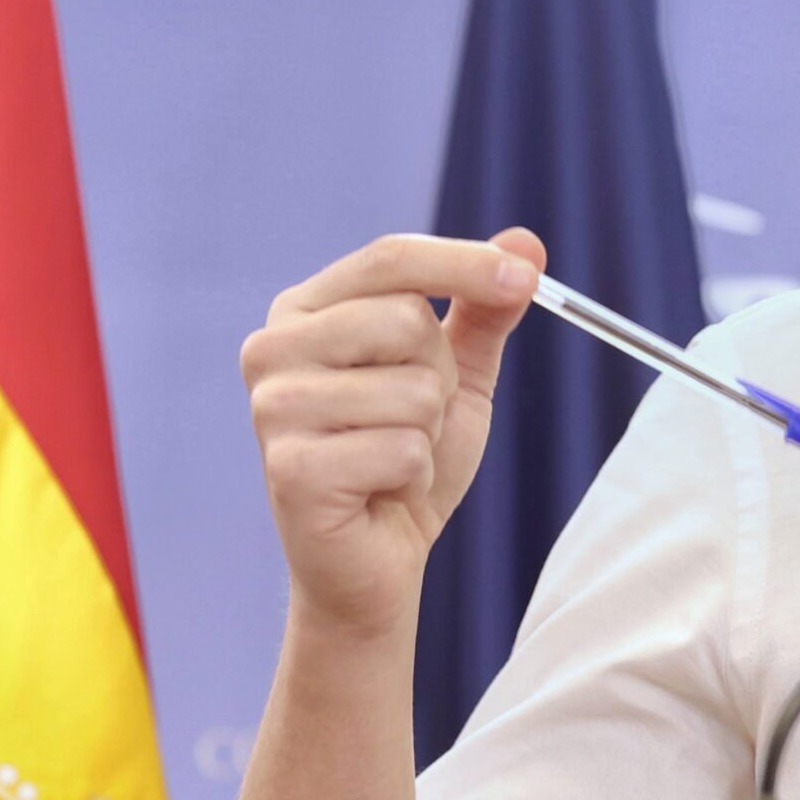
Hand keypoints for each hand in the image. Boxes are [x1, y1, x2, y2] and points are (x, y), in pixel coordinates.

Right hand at [240, 229, 544, 639]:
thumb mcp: (459, 373)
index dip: (465, 263)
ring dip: (428, 432)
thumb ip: (485, 309)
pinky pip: (403, 449)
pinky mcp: (290, 470)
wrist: (378, 558)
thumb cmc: (408, 456)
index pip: (391, 258)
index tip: (526, 281)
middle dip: (441, 377)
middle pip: (406, 321)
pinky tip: (382, 490)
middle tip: (416, 418)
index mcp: (307, 310)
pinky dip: (414, 474)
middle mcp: (273, 349)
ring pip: (413, 389)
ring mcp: (274, 410)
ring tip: (395, 456)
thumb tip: (527, 242)